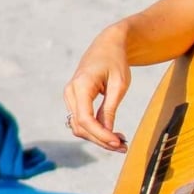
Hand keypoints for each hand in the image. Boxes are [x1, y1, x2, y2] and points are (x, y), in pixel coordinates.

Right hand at [62, 31, 130, 152]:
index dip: (100, 134)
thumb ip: (110, 108)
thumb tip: (108, 132)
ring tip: (121, 142)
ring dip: (98, 138)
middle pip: (81, 126)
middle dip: (101, 140)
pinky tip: (112, 134)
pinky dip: (95, 130)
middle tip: (124, 147)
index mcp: (81, 85)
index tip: (117, 142)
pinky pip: (81, 121)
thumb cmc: (115, 61)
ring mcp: (70, 96)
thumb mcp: (119, 84)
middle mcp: (71, 92)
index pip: (85, 118)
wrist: (107, 46)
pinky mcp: (74, 100)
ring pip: (79, 127)